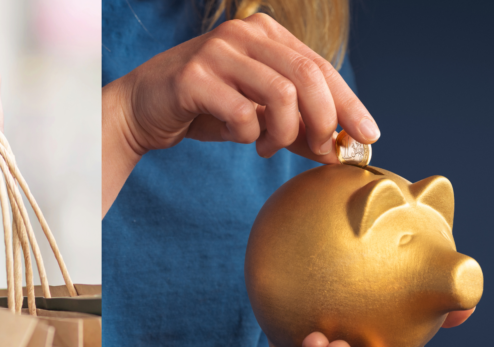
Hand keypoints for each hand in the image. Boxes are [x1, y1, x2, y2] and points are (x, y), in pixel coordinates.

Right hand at [102, 13, 378, 215]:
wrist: (141, 110)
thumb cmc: (202, 110)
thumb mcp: (257, 116)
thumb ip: (296, 127)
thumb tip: (340, 150)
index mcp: (264, 33)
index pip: (320, 66)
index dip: (349, 103)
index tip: (368, 134)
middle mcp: (243, 33)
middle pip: (308, 76)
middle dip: (325, 121)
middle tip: (323, 151)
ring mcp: (217, 51)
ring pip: (281, 94)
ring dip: (283, 132)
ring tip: (267, 147)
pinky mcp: (193, 77)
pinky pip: (242, 114)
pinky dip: (247, 135)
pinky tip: (236, 136)